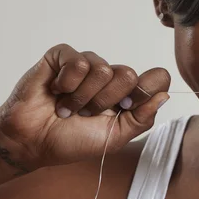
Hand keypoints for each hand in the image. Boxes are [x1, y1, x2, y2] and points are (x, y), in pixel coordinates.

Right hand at [0, 44, 169, 170]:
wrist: (33, 141)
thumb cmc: (72, 141)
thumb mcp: (115, 137)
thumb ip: (142, 118)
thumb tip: (165, 95)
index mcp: (127, 94)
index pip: (156, 78)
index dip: (143, 94)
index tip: (122, 110)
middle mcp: (110, 76)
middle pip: (129, 74)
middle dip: (105, 101)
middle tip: (87, 113)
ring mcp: (87, 65)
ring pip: (103, 69)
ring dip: (83, 96)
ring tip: (68, 106)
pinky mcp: (63, 57)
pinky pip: (78, 63)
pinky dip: (66, 84)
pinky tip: (56, 92)